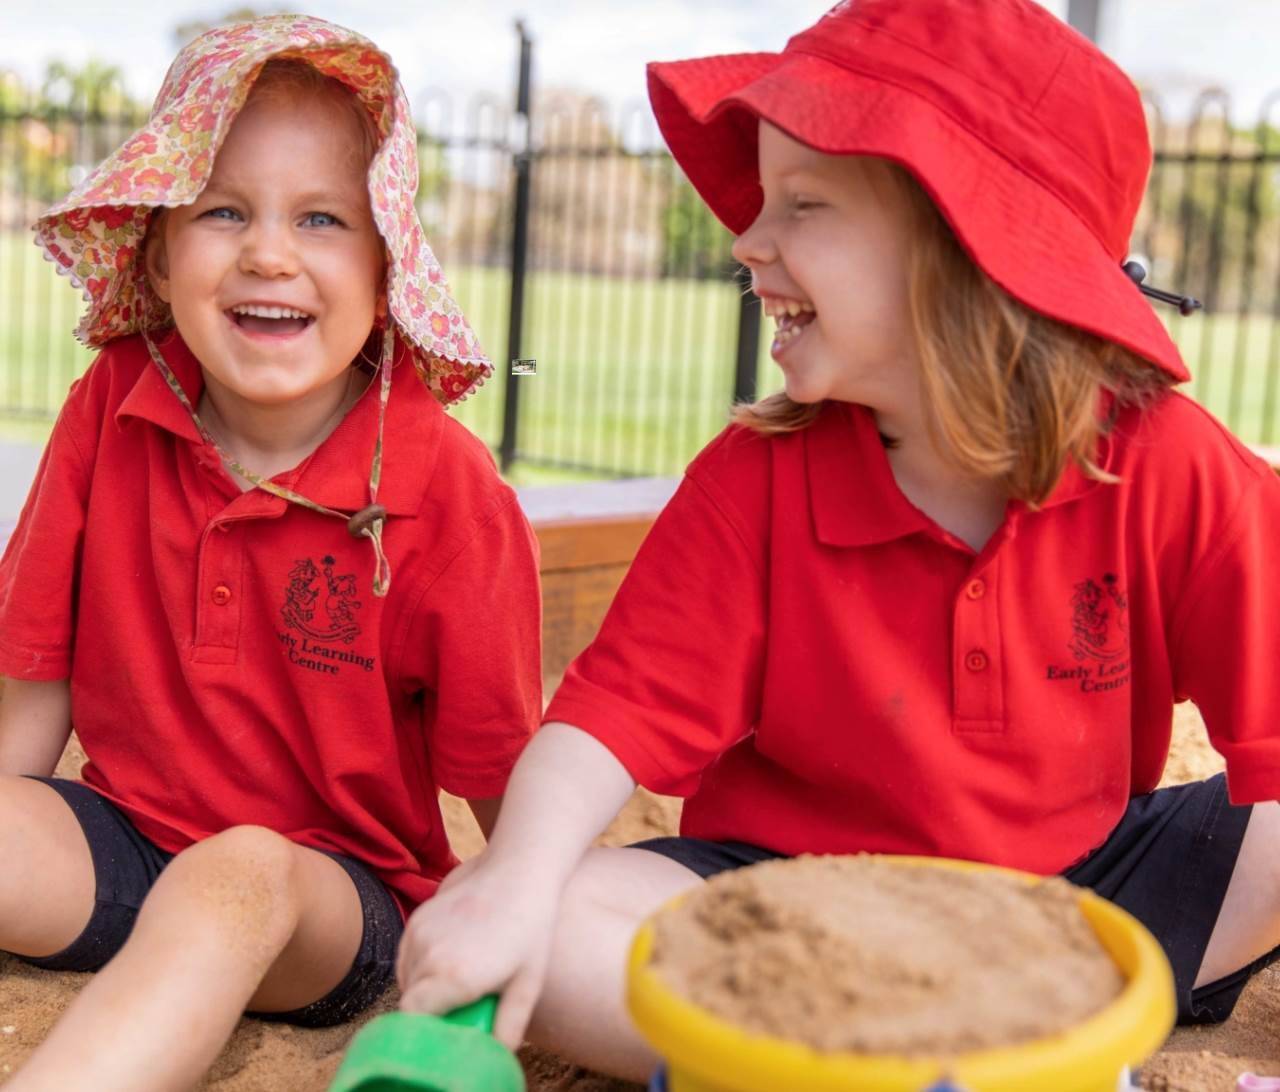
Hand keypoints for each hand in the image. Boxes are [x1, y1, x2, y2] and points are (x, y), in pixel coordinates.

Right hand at [396, 850, 560, 1048]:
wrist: (519, 870)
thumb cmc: (530, 928)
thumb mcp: (528, 985)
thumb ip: (508, 1028)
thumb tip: (495, 1056)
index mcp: (453, 977)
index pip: (413, 1021)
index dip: (425, 1029)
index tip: (447, 1028)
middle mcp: (428, 955)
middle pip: (410, 1001)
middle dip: (429, 1009)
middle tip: (461, 1006)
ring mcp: (419, 932)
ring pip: (406, 976)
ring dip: (424, 985)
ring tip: (459, 978)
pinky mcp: (418, 916)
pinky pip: (407, 953)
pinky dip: (421, 963)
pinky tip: (452, 956)